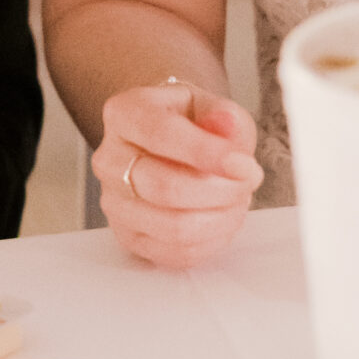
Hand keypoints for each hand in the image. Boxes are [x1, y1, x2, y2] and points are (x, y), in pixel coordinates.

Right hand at [92, 81, 262, 269]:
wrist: (168, 143)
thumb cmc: (190, 123)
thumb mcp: (212, 105)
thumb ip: (225, 116)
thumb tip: (226, 127)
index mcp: (124, 114)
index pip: (160, 134)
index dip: (206, 153)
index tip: (244, 164)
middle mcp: (109, 159)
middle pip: (165, 188)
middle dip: (221, 190)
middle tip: (249, 181)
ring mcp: (115, 202)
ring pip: (173, 227)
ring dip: (221, 218)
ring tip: (238, 200)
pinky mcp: (129, 237)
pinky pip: (177, 253)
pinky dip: (212, 241)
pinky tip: (223, 218)